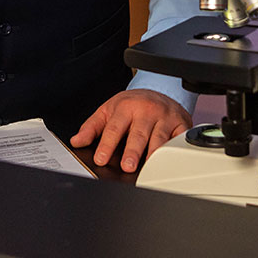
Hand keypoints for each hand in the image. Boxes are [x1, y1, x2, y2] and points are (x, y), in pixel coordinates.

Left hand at [69, 90, 191, 172]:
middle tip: (127, 166)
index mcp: (125, 106)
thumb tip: (77, 141)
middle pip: (138, 134)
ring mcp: (165, 117)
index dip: (107, 144)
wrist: (159, 89)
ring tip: (147, 168)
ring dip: (153, 155)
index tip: (101, 158)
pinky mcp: (181, 124)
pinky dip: (175, 150)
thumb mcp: (109, 110)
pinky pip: (178, 139)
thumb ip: (92, 127)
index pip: (114, 128)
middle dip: (132, 151)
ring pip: (159, 138)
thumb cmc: (132, 104)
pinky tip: (170, 160)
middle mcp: (146, 110)